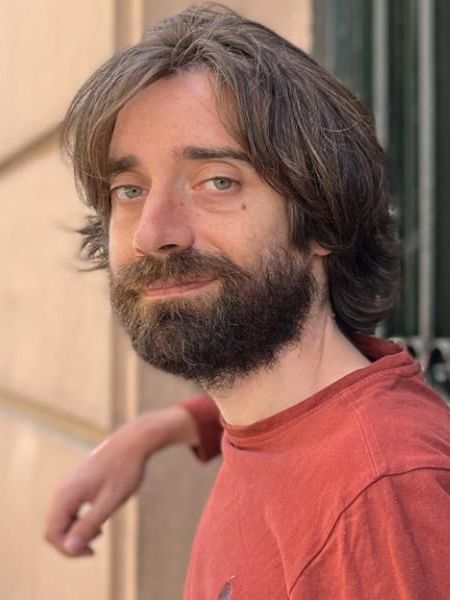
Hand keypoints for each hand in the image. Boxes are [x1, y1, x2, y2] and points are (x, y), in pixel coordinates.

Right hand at [45, 406, 198, 556]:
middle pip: (54, 527)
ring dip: (76, 531)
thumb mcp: (110, 502)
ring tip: (100, 532)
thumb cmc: (125, 470)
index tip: (92, 551)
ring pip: (61, 518)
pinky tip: (99, 518)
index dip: (68, 549)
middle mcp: (62, 488)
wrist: (133, 442)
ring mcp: (68, 484)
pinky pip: (69, 508)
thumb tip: (69, 548)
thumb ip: (89, 525)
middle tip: (95, 547)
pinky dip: (79, 519)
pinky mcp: (76, 482)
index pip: (52, 533)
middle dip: (71, 542)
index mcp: (66, 493)